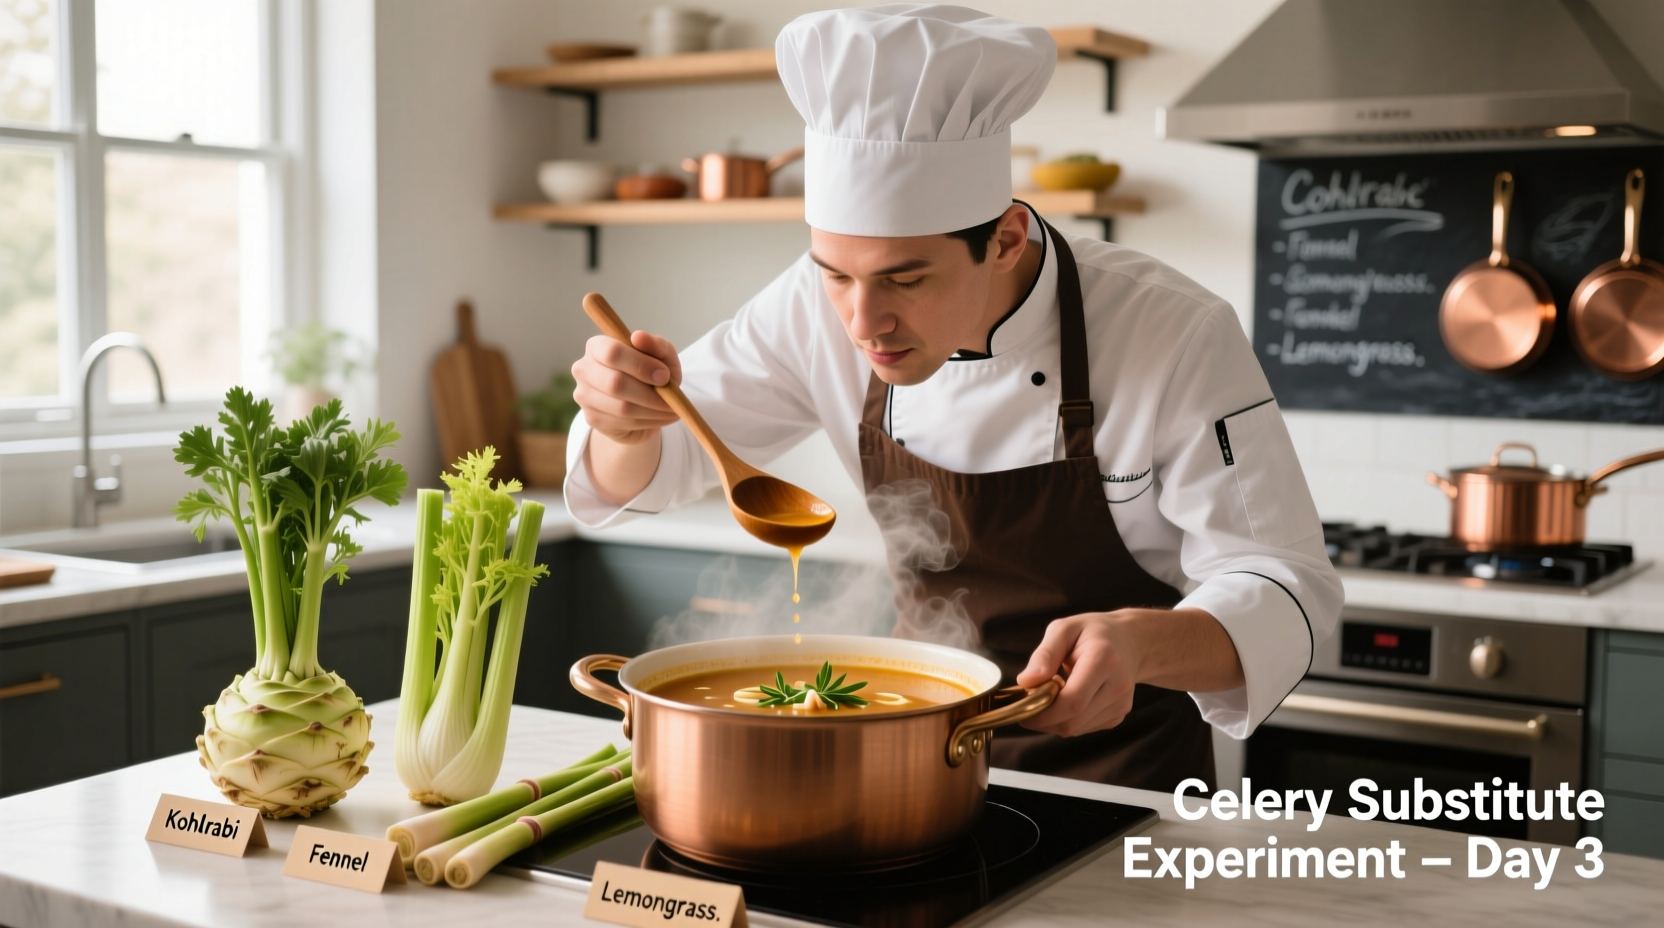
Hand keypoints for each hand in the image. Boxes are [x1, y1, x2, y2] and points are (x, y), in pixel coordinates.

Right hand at [571, 330, 681, 445]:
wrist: (641, 403)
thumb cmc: (650, 372)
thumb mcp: (662, 356)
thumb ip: (655, 344)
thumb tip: (638, 337)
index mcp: (597, 346)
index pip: (612, 352)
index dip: (641, 365)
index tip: (664, 376)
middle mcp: (583, 369)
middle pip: (615, 383)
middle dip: (650, 394)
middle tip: (671, 398)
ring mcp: (584, 396)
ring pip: (622, 407)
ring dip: (653, 411)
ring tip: (671, 409)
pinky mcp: (591, 418)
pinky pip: (623, 423)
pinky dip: (648, 422)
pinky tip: (658, 417)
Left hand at [1014, 612, 1140, 736]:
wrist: (1131, 641)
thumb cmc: (1092, 632)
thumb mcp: (1064, 629)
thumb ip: (1045, 655)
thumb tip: (1026, 682)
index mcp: (1104, 660)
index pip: (1072, 701)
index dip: (1043, 712)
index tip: (1021, 707)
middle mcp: (1117, 686)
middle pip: (1073, 721)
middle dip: (1043, 719)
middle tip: (1029, 702)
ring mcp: (1120, 704)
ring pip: (1076, 729)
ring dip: (1054, 719)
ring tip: (1051, 693)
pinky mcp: (1118, 715)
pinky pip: (1083, 728)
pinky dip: (1067, 719)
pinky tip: (1067, 698)